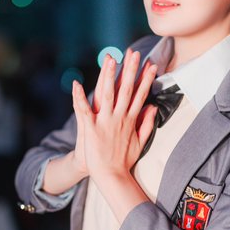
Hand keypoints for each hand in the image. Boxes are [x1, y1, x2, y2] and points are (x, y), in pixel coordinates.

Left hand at [72, 49, 157, 182]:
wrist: (110, 177)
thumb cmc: (123, 160)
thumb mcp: (140, 142)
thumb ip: (146, 124)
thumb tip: (153, 107)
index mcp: (130, 120)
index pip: (140, 95)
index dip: (146, 79)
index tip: (151, 65)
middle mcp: (119, 118)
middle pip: (126, 89)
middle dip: (130, 70)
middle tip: (134, 53)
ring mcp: (105, 122)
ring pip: (106, 94)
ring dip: (109, 76)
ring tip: (111, 59)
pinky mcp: (91, 129)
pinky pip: (83, 110)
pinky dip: (79, 97)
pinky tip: (76, 83)